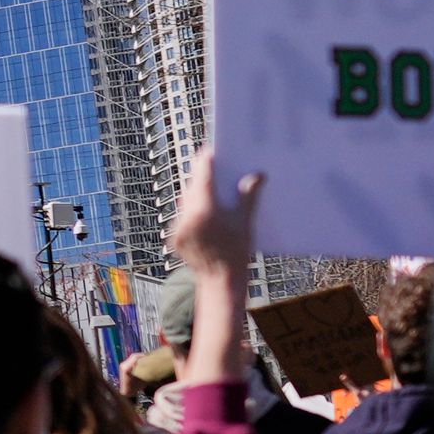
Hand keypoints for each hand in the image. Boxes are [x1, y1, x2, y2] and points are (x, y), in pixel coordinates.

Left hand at [164, 146, 263, 277]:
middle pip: (192, 185)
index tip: (214, 151)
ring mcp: (178, 226)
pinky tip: (206, 213)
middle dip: (203, 176)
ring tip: (212, 190)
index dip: (208, 158)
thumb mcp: (245, 222)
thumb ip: (248, 196)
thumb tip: (257, 174)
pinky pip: (182, 216)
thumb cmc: (237, 252)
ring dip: (197, 194)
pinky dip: (192, 212)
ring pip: (185, 200)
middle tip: (216, 168)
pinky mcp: (175, 236)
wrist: (220, 282)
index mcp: (205, 208)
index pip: (202, 172)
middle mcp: (187, 214)